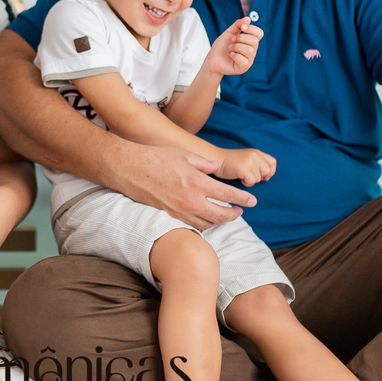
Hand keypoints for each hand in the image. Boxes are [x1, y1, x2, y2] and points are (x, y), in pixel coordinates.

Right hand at [116, 146, 255, 229]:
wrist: (129, 169)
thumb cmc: (155, 157)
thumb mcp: (183, 154)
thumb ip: (204, 164)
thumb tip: (217, 168)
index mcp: (197, 181)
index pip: (228, 194)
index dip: (243, 199)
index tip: (252, 201)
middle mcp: (191, 200)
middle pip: (220, 215)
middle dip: (234, 214)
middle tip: (240, 212)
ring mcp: (179, 211)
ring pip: (207, 223)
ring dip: (218, 221)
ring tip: (225, 215)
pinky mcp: (169, 217)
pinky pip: (191, 225)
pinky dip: (203, 224)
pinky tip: (206, 219)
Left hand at [206, 17, 263, 75]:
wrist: (212, 59)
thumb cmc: (222, 46)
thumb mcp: (229, 32)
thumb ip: (238, 25)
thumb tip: (248, 18)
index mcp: (250, 42)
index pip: (259, 34)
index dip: (252, 29)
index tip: (242, 28)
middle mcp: (252, 51)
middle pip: (254, 41)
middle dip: (240, 38)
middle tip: (231, 40)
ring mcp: (248, 60)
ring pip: (249, 50)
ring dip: (236, 47)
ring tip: (230, 48)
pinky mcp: (243, 68)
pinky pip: (244, 60)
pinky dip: (235, 55)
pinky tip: (231, 55)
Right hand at [217, 148, 275, 186]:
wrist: (216, 159)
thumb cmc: (231, 162)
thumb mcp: (247, 158)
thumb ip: (258, 163)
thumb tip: (267, 177)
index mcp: (256, 152)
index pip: (273, 162)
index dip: (270, 172)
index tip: (263, 177)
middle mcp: (254, 155)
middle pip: (267, 172)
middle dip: (259, 177)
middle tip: (248, 175)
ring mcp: (249, 161)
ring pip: (258, 179)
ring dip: (251, 180)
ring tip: (242, 175)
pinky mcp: (243, 169)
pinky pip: (251, 182)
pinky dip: (246, 183)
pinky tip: (239, 178)